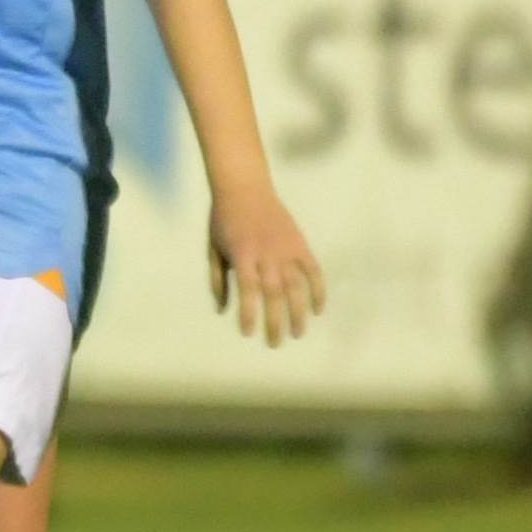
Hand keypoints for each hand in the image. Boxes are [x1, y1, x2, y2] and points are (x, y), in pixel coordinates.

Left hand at [205, 180, 324, 346]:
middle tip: (274, 343)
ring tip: (296, 334)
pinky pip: (313, 271)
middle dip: (275, 321)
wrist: (244, 188)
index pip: (247, 291)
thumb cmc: (223, 221)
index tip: (248, 333)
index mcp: (242, 256)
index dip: (249, 313)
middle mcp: (266, 255)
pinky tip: (317, 310)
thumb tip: (223, 311)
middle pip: (274, 294)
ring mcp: (286, 249)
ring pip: (296, 287)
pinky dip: (318, 291)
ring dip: (298, 312)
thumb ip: (218, 281)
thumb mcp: (213, 250)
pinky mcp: (299, 244)